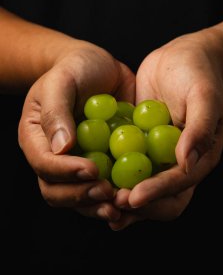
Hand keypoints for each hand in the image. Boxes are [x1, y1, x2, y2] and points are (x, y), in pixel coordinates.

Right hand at [18, 43, 134, 221]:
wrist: (99, 69)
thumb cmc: (75, 69)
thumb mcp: (63, 81)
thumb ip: (57, 111)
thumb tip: (61, 148)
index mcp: (37, 139)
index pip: (44, 164)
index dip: (66, 172)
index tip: (92, 170)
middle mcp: (54, 158)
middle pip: (57, 191)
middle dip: (82, 196)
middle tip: (108, 193)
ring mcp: (77, 165)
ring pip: (80, 198)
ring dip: (98, 206)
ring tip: (120, 204)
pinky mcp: (102, 165)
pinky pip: (104, 188)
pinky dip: (116, 198)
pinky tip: (133, 198)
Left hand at [111, 32, 222, 229]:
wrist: (180, 57)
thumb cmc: (198, 74)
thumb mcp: (204, 96)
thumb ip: (200, 129)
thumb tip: (187, 162)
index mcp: (199, 159)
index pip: (179, 185)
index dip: (157, 193)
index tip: (132, 197)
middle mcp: (178, 165)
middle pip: (161, 199)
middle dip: (137, 205)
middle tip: (112, 202)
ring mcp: (157, 158)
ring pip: (141, 189)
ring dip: (121, 199)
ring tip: (98, 201)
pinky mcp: (139, 147)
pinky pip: (125, 168)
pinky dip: (111, 177)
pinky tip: (90, 179)